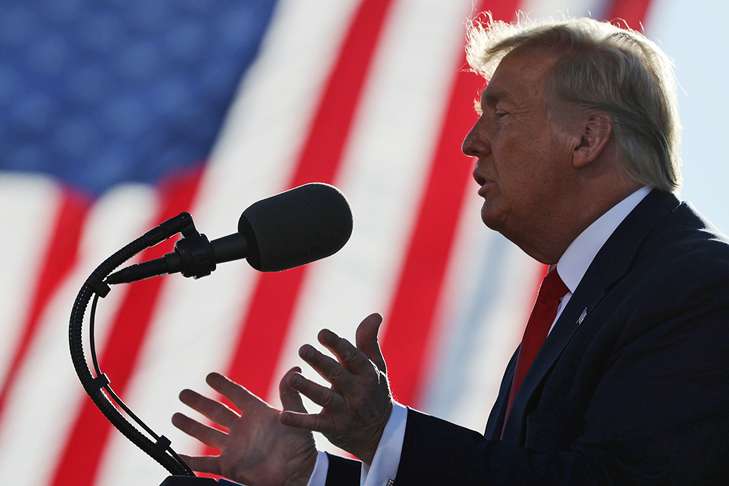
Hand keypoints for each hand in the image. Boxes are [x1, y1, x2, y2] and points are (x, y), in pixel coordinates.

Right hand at [172, 369, 316, 485]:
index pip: (237, 395)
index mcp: (258, 413)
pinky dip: (191, 460)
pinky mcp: (231, 466)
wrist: (299, 473)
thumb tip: (294, 370)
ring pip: (207, 434)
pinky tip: (178, 455)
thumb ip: (291, 394)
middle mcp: (244, 428)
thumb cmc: (301, 445)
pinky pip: (207, 463)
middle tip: (183, 394)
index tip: (209, 376)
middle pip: (216, 412)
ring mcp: (236, 447)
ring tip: (175, 417)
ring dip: (191, 426)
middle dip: (199, 403)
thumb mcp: (297, 415)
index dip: (224, 385)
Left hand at [279, 313, 392, 463]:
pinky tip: (283, 416)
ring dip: (308, 388)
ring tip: (291, 378)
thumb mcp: (375, 366)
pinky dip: (299, 421)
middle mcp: (358, 392)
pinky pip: (314, 424)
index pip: (352, 357)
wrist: (380, 431)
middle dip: (320, 362)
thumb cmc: (372, 390)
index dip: (337, 345)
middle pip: (336, 375)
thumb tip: (375, 315)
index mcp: (368, 373)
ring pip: (324, 398)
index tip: (322, 334)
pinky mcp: (334, 428)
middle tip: (303, 349)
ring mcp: (346, 411)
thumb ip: (368, 341)